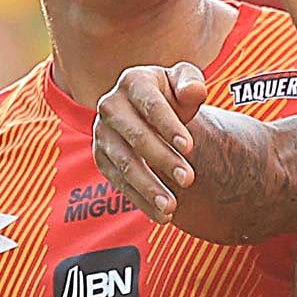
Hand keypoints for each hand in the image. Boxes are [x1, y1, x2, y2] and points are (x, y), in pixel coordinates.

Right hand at [95, 62, 208, 220]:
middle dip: (163, 159)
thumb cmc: (173, 96)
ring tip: (171, 207)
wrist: (152, 113)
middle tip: (189, 179)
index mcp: (133, 82)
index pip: (151, 105)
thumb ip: (191, 82)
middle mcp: (111, 106)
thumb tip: (193, 91)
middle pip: (136, 136)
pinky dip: (141, 201)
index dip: (169, 126)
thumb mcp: (184, 82)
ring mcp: (103, 134)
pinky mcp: (102, 158)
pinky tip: (162, 215)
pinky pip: (120, 183)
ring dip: (149, 188)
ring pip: (125, 164)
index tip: (190, 147)